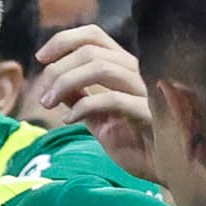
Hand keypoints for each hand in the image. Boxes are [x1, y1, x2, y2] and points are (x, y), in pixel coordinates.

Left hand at [23, 24, 153, 180]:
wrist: (164, 169)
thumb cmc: (135, 143)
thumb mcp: (99, 119)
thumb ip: (80, 99)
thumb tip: (52, 84)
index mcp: (124, 67)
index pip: (94, 36)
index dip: (65, 40)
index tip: (40, 57)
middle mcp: (138, 71)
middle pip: (92, 51)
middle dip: (58, 69)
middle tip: (41, 96)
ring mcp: (146, 90)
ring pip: (102, 68)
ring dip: (66, 83)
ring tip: (47, 105)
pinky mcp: (151, 113)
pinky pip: (113, 100)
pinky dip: (84, 106)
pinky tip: (68, 119)